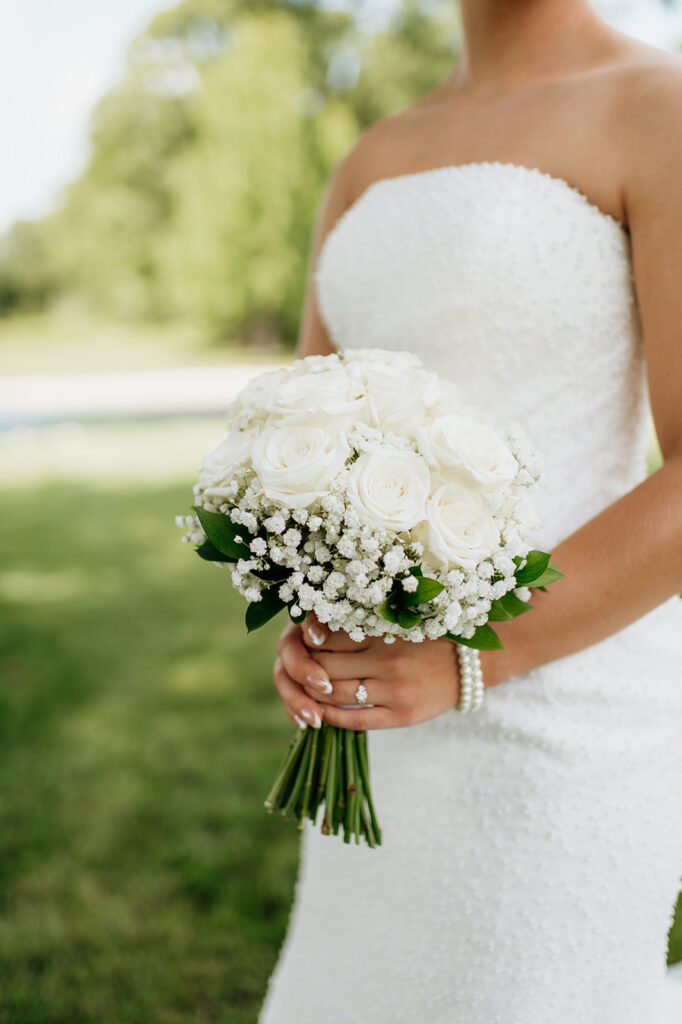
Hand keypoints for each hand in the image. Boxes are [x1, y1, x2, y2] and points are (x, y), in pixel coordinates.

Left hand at [273, 614, 460, 730]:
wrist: (472, 664)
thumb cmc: (429, 637)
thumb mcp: (399, 621)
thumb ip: (364, 622)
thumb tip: (316, 625)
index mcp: (385, 633)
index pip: (329, 636)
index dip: (308, 639)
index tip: (300, 638)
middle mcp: (388, 661)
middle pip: (326, 666)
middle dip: (305, 667)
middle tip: (296, 665)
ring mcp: (394, 691)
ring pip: (336, 694)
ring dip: (313, 693)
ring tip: (305, 688)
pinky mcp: (402, 716)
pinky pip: (356, 720)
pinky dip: (331, 717)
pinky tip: (321, 713)